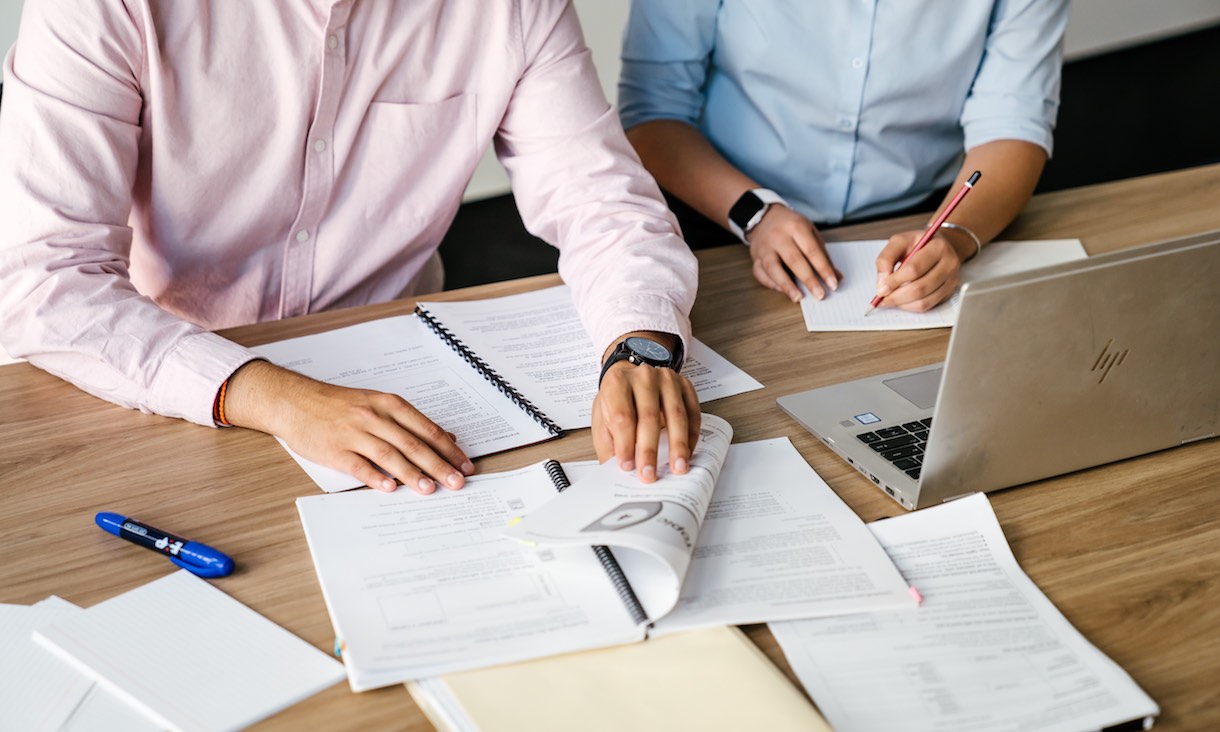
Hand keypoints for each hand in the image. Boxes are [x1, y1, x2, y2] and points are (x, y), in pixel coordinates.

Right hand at [223, 360, 473, 493]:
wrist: (295, 401)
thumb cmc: (339, 404)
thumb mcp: (378, 403)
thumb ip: (411, 422)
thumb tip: (447, 437)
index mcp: (389, 404)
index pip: (427, 429)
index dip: (448, 450)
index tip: (465, 466)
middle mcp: (374, 417)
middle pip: (413, 443)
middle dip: (439, 465)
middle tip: (456, 482)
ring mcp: (354, 433)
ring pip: (389, 454)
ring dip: (412, 474)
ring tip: (429, 489)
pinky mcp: (334, 449)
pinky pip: (358, 465)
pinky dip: (375, 477)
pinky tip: (390, 488)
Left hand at [592, 360, 699, 484]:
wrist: (631, 376)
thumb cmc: (617, 400)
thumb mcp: (602, 419)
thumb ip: (608, 444)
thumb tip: (616, 471)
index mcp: (617, 383)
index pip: (622, 416)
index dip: (625, 444)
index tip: (627, 466)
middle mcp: (643, 377)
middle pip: (649, 417)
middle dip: (649, 450)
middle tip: (649, 474)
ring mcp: (667, 379)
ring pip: (676, 415)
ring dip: (677, 445)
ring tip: (677, 467)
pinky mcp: (685, 385)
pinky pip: (693, 413)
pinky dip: (692, 436)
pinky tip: (687, 453)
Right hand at [746, 205, 840, 301]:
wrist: (763, 217)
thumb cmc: (790, 226)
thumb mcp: (810, 232)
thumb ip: (822, 254)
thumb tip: (836, 276)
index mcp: (796, 227)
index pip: (812, 251)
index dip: (823, 269)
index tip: (833, 284)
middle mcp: (778, 236)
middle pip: (794, 260)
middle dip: (808, 280)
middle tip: (820, 295)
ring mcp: (764, 248)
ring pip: (773, 269)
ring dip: (787, 285)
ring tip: (799, 298)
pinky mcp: (755, 258)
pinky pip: (761, 274)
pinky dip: (772, 284)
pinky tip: (783, 291)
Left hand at [873, 229, 971, 311]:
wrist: (938, 246)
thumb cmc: (918, 244)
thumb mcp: (899, 242)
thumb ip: (886, 259)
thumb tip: (882, 284)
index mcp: (938, 247)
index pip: (914, 269)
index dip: (895, 281)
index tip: (881, 288)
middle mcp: (949, 264)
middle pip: (920, 288)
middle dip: (896, 296)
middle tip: (882, 298)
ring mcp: (952, 280)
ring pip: (924, 300)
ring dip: (902, 303)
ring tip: (890, 299)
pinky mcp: (949, 292)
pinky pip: (927, 306)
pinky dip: (910, 307)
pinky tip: (902, 300)